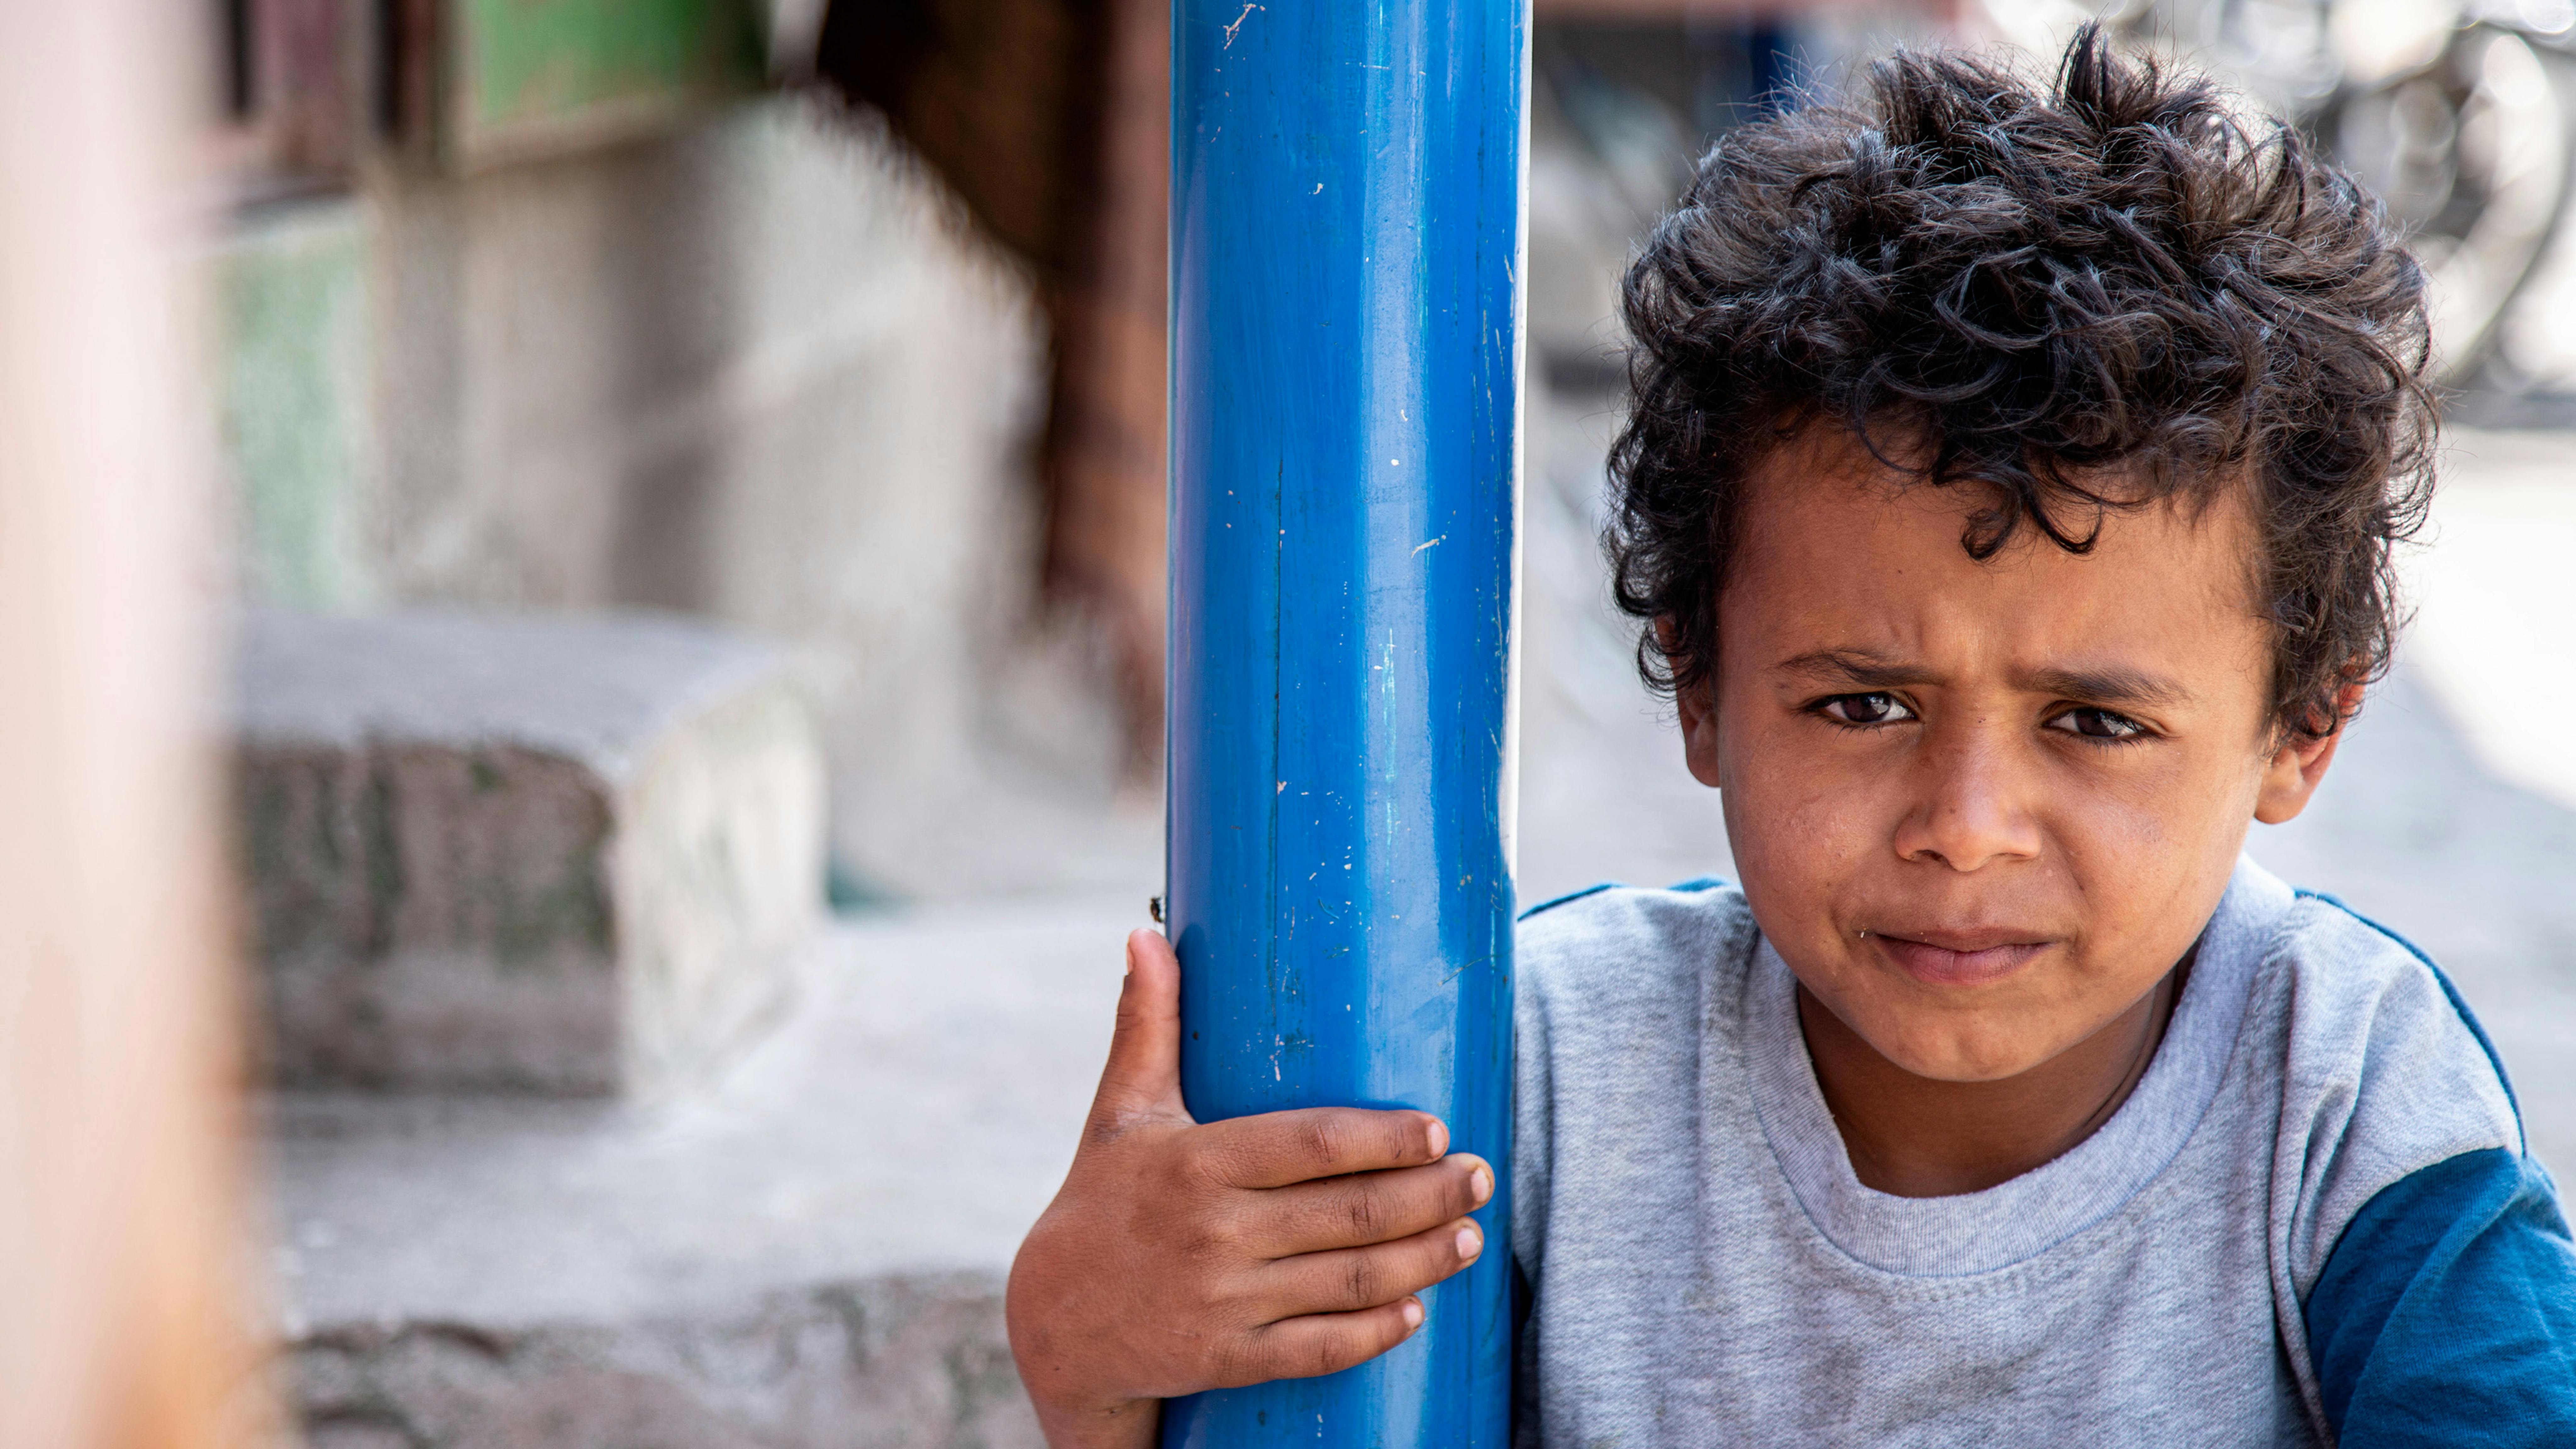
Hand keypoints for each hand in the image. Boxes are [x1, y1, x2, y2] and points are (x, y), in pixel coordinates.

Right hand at [1004, 929, 1493, 1448]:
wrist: (1054, 1321)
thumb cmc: (1100, 1199)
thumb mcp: (1119, 1111)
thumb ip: (1147, 1024)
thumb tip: (1147, 934)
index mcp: (1195, 1161)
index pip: (1312, 1142)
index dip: (1384, 1138)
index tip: (1439, 1129)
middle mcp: (1213, 1230)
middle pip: (1349, 1212)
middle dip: (1430, 1196)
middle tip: (1481, 1176)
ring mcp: (1222, 1299)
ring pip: (1349, 1280)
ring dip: (1424, 1260)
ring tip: (1472, 1236)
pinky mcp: (1227, 1358)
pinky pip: (1319, 1348)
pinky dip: (1375, 1331)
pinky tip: (1416, 1309)